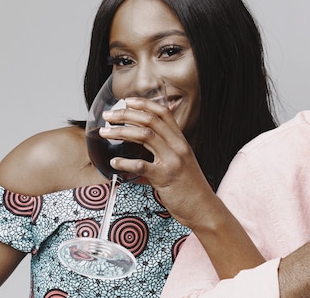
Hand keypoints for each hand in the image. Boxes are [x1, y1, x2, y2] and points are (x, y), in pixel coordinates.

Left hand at [99, 97, 216, 228]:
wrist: (203, 208)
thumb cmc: (190, 187)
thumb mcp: (183, 161)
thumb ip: (167, 149)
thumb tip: (144, 140)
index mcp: (181, 141)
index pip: (163, 113)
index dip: (144, 103)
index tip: (127, 100)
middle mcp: (178, 147)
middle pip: (150, 121)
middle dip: (126, 114)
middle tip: (109, 116)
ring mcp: (172, 161)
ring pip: (144, 136)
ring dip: (121, 131)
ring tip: (105, 132)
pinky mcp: (165, 178)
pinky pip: (141, 165)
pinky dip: (125, 162)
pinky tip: (114, 161)